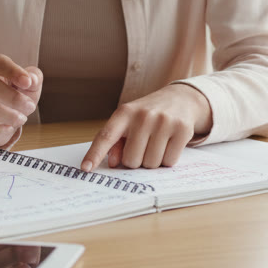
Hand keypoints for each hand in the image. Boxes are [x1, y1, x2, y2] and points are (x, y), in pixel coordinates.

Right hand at [0, 54, 41, 148]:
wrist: (0, 119)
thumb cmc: (15, 94)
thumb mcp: (29, 85)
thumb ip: (34, 78)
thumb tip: (31, 80)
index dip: (12, 71)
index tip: (27, 83)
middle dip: (13, 98)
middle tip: (30, 107)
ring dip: (7, 115)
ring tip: (21, 119)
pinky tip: (9, 129)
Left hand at [81, 84, 212, 170]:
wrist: (181, 98)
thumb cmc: (149, 115)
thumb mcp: (129, 121)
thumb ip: (116, 142)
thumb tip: (113, 162)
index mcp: (124, 112)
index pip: (106, 136)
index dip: (94, 154)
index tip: (85, 169)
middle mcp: (143, 115)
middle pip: (131, 160)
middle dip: (136, 160)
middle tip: (143, 147)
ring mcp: (163, 121)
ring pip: (151, 164)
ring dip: (152, 161)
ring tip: (157, 144)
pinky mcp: (182, 129)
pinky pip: (169, 162)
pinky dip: (168, 160)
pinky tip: (169, 144)